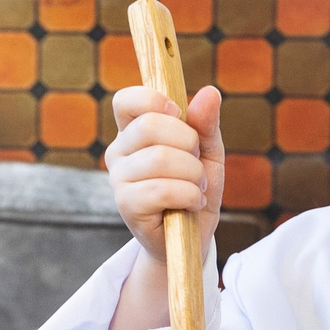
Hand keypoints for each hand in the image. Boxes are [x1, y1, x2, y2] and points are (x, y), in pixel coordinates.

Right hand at [106, 83, 223, 264]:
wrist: (192, 237)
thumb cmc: (195, 189)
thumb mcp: (207, 153)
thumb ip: (206, 124)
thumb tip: (209, 92)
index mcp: (134, 131)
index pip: (126, 100)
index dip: (153, 100)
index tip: (177, 113)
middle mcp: (119, 152)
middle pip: (149, 126)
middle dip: (188, 143)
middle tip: (197, 163)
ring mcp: (119, 179)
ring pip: (159, 159)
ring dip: (193, 175)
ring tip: (198, 188)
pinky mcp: (126, 206)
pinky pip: (161, 190)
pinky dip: (188, 195)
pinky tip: (193, 203)